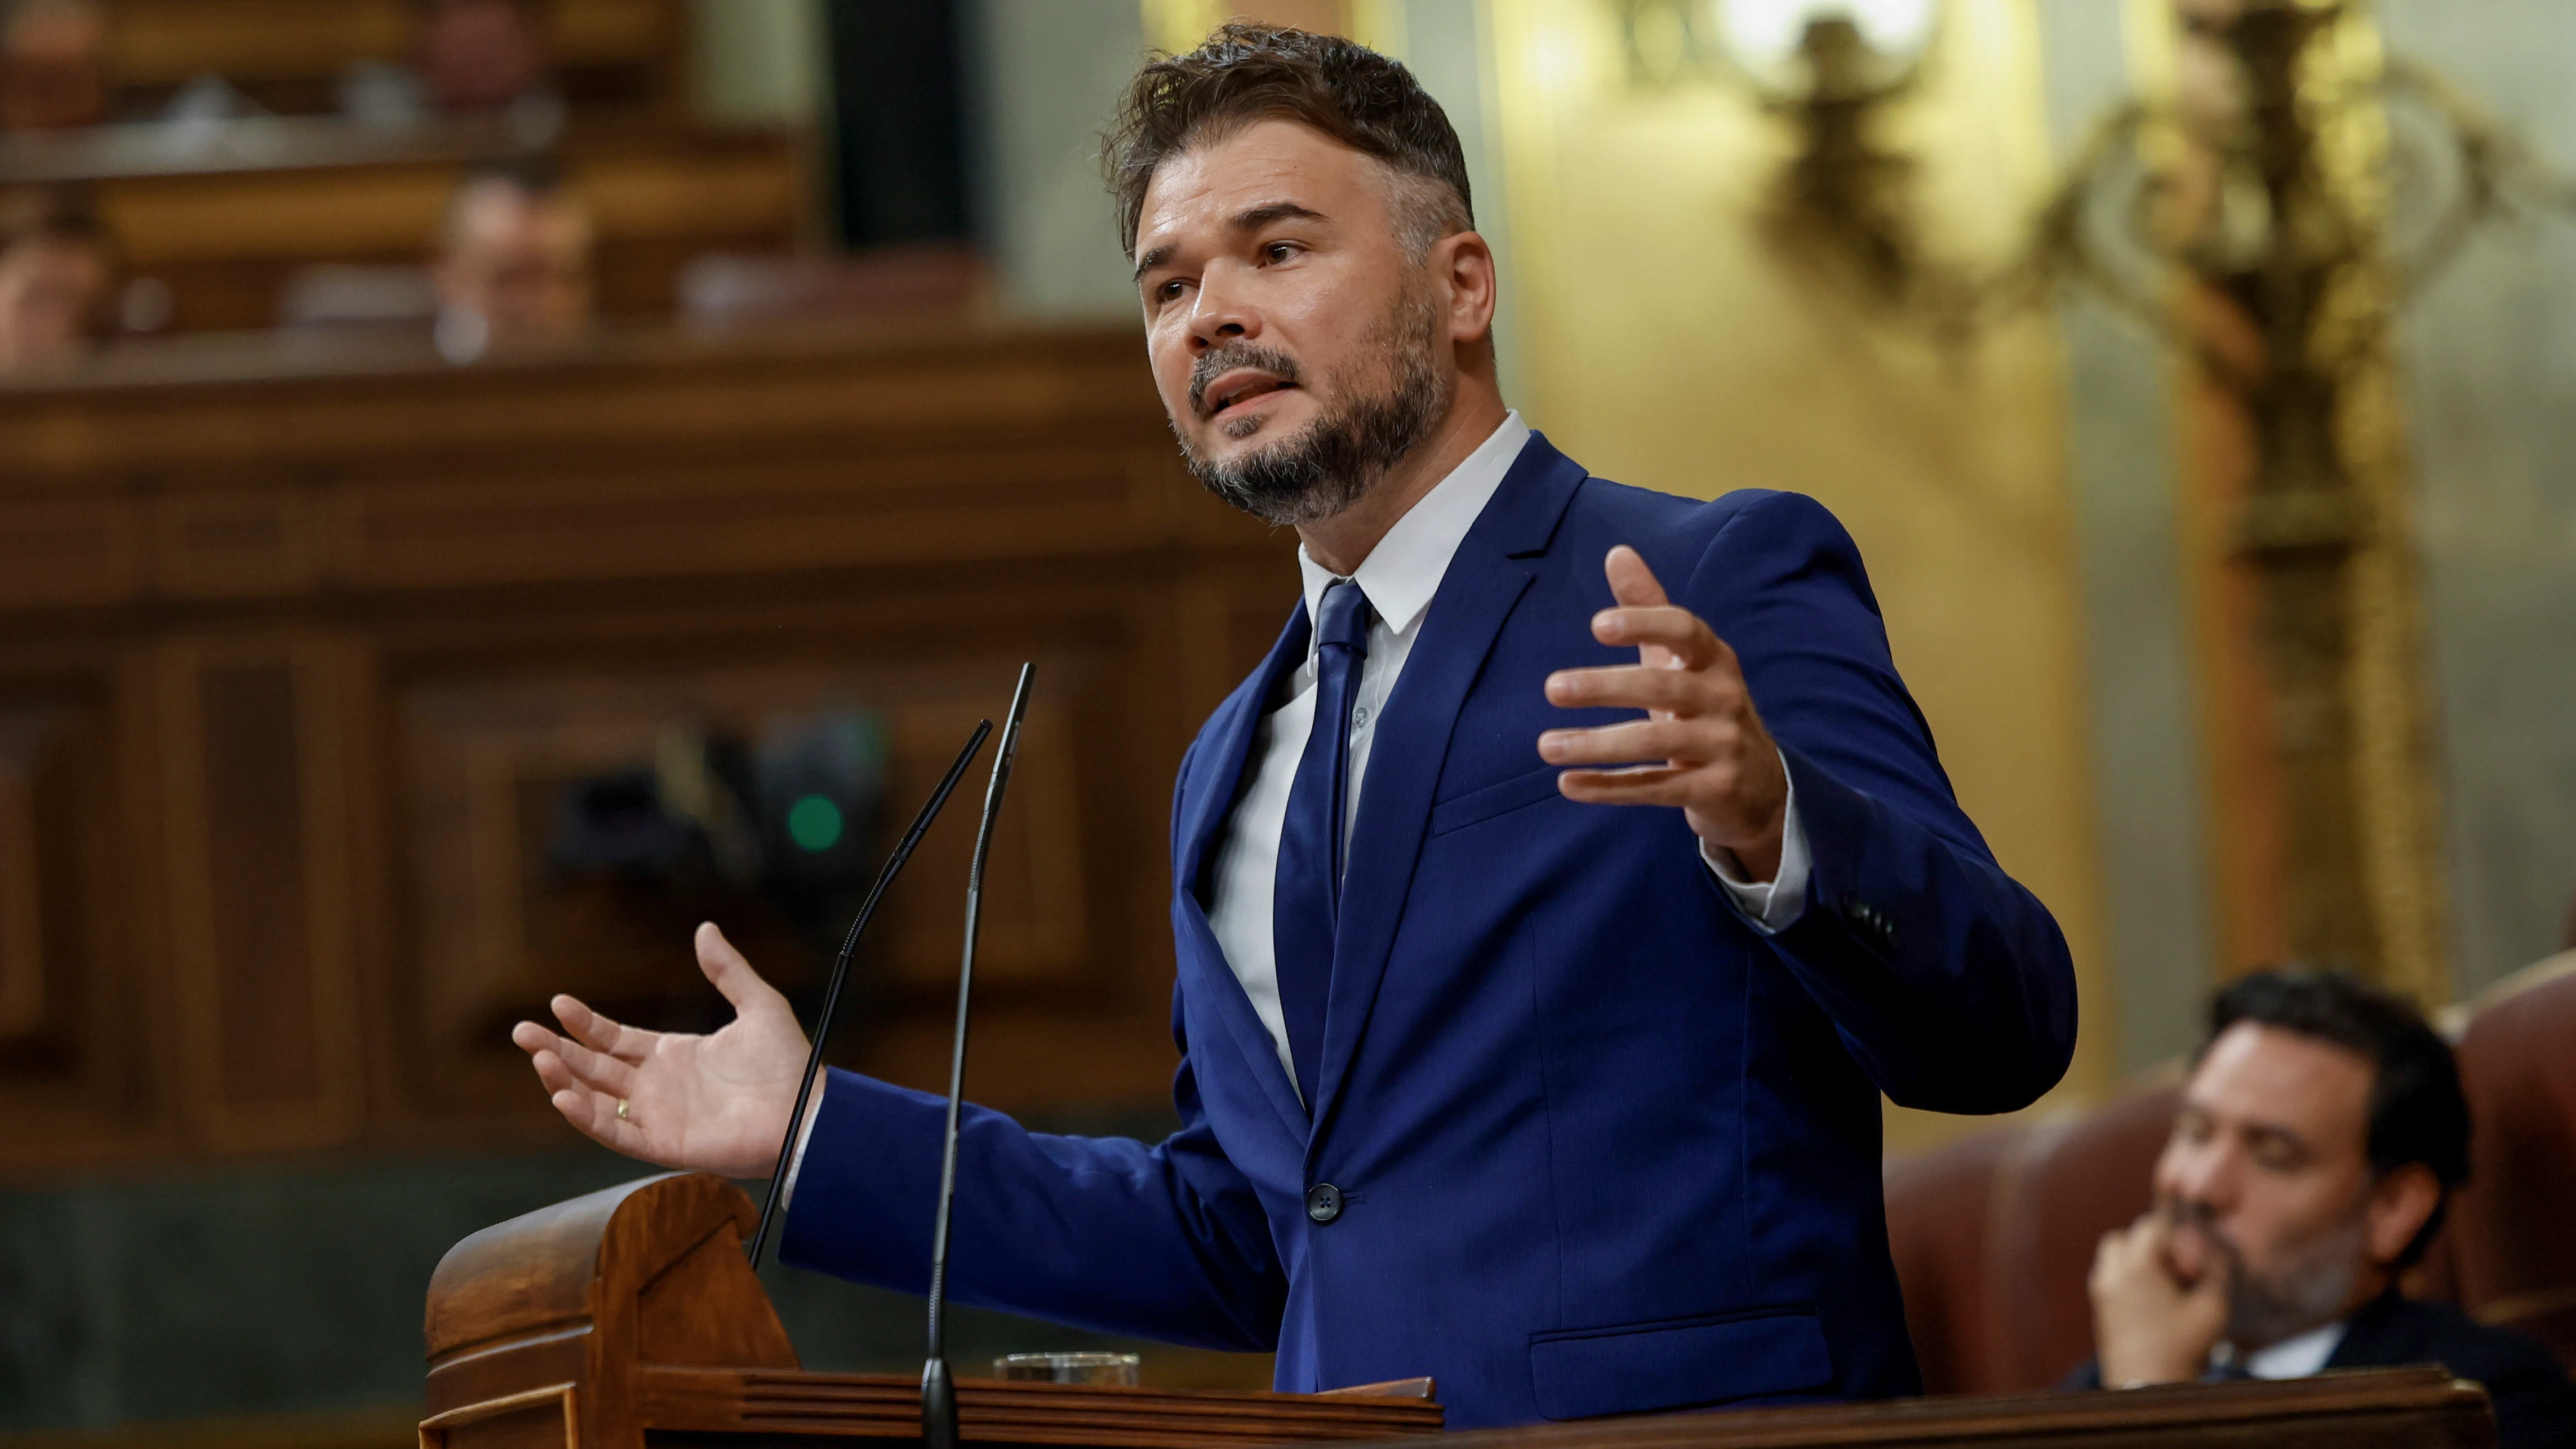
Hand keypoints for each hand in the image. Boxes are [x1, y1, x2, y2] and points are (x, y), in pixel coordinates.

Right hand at [509, 922, 810, 1178]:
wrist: (806, 1112)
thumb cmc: (787, 1065)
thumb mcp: (758, 1004)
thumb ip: (727, 970)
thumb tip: (705, 929)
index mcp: (672, 1055)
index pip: (614, 1039)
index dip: (585, 1023)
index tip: (558, 1003)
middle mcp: (658, 1087)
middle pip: (593, 1066)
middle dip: (557, 1049)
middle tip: (520, 1030)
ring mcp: (657, 1116)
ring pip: (595, 1099)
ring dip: (563, 1079)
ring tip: (536, 1056)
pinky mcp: (663, 1144)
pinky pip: (615, 1133)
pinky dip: (587, 1118)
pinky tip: (562, 1096)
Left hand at [1540, 546, 1790, 878]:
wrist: (1760, 786)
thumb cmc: (1706, 709)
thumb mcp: (1684, 659)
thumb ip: (1650, 608)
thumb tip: (1616, 552)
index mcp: (1715, 659)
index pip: (1685, 630)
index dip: (1644, 624)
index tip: (1597, 626)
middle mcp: (1724, 698)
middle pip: (1664, 686)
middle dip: (1606, 686)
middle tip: (1552, 688)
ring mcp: (1723, 746)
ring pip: (1656, 741)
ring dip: (1597, 744)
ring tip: (1546, 746)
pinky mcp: (1714, 790)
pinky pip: (1656, 787)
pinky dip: (1610, 787)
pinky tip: (1568, 784)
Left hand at [2090, 1213, 2230, 1386]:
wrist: (2148, 1384)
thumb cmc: (2184, 1346)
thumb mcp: (2213, 1308)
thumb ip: (2217, 1271)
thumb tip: (2211, 1249)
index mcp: (2137, 1267)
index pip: (2150, 1226)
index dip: (2172, 1233)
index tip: (2185, 1255)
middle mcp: (2111, 1273)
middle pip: (2124, 1237)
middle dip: (2150, 1245)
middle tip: (2174, 1269)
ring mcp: (2100, 1291)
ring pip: (2112, 1256)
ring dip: (2135, 1260)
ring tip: (2162, 1285)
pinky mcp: (2099, 1307)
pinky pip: (2108, 1277)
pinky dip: (2125, 1278)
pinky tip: (2149, 1302)